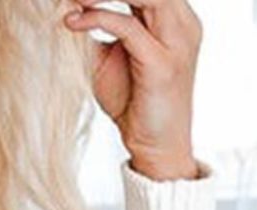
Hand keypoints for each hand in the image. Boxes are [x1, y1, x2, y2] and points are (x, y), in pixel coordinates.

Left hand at [62, 1, 202, 179]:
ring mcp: (178, 43)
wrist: (155, 148)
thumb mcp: (113, 57)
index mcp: (175, 17)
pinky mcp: (163, 65)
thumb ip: (101, 26)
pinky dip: (98, 17)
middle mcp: (183, 24)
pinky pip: (128, 28)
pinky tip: (73, 22)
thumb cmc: (135, 104)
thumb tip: (73, 4)